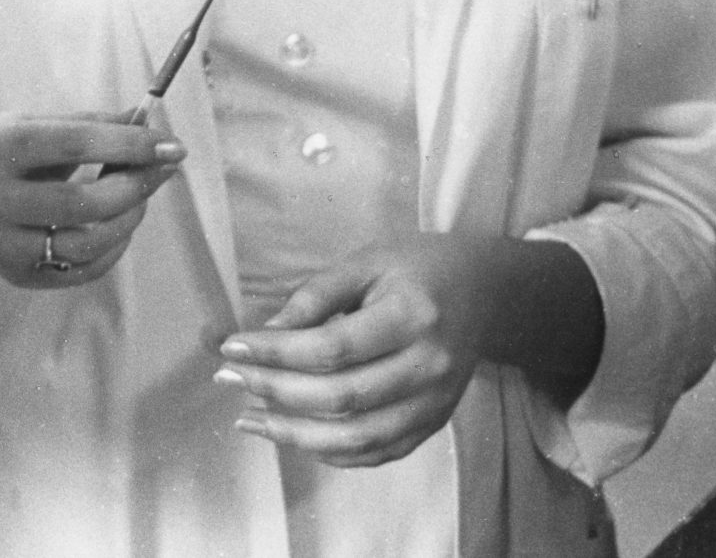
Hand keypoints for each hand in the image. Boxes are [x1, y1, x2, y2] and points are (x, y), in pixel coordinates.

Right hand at [0, 111, 182, 288]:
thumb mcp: (30, 125)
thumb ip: (89, 124)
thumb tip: (150, 120)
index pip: (73, 144)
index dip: (129, 144)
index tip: (174, 144)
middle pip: (83, 201)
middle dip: (136, 185)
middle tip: (165, 169)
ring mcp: (2, 244)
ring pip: (86, 243)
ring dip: (128, 219)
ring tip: (140, 199)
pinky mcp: (16, 274)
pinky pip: (82, 270)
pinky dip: (113, 248)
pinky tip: (119, 225)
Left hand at [215, 234, 496, 467]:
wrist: (486, 293)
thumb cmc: (418, 268)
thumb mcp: (365, 262)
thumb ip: (316, 296)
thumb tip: (267, 332)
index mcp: (412, 316)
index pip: (332, 348)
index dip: (276, 353)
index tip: (232, 348)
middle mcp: (428, 368)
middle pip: (341, 397)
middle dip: (275, 392)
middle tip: (228, 380)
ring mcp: (434, 404)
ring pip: (357, 437)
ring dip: (294, 434)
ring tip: (249, 418)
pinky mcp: (433, 425)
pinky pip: (377, 453)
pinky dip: (330, 452)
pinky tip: (292, 435)